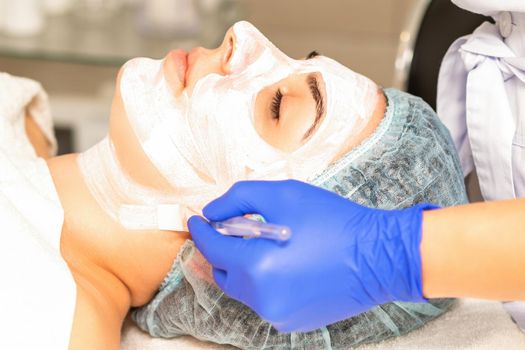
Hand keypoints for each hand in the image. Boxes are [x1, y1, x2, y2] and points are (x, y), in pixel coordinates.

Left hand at [188, 180, 433, 331]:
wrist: (380, 256)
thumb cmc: (334, 221)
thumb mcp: (284, 194)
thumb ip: (239, 199)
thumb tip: (211, 212)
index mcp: (256, 266)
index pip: (212, 248)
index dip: (201, 230)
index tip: (196, 219)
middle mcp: (262, 298)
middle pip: (223, 272)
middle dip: (222, 249)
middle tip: (235, 228)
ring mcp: (278, 315)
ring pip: (243, 288)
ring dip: (244, 266)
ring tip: (266, 245)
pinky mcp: (293, 322)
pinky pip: (264, 300)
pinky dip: (264, 282)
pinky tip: (286, 264)